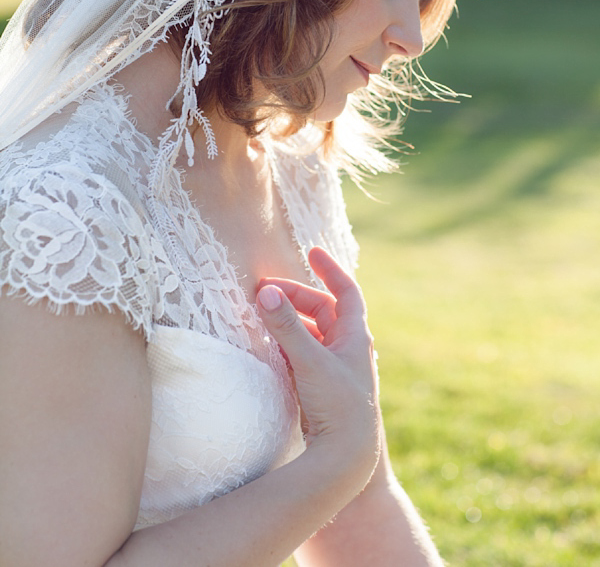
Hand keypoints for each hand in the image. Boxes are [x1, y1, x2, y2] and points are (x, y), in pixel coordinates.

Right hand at [256, 248, 380, 492]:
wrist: (348, 460)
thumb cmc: (339, 406)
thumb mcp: (311, 360)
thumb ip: (286, 327)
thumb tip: (265, 292)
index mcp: (356, 336)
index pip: (346, 291)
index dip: (329, 269)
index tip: (311, 251)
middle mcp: (348, 349)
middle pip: (322, 310)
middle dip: (295, 297)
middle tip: (265, 291)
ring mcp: (335, 369)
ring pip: (312, 333)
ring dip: (290, 321)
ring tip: (263, 313)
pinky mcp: (322, 388)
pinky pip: (304, 354)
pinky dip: (288, 344)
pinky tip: (269, 346)